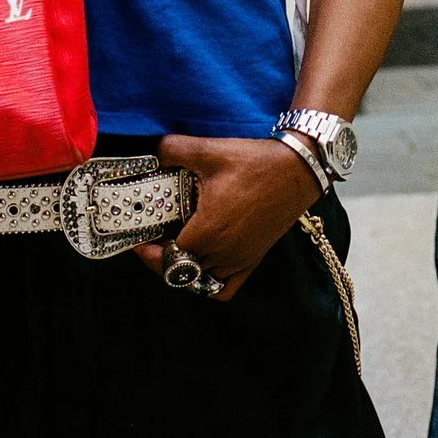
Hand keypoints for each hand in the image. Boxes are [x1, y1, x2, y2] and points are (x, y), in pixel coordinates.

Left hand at [132, 134, 320, 300]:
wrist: (297, 169)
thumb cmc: (255, 163)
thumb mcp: (210, 150)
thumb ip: (174, 149)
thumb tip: (153, 152)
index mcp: (207, 231)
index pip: (167, 258)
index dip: (148, 252)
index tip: (139, 242)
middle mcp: (223, 253)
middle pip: (180, 273)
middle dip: (161, 260)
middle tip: (153, 243)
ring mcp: (239, 260)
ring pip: (200, 282)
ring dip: (184, 271)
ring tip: (176, 250)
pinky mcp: (253, 260)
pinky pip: (224, 288)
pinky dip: (209, 283)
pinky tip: (203, 262)